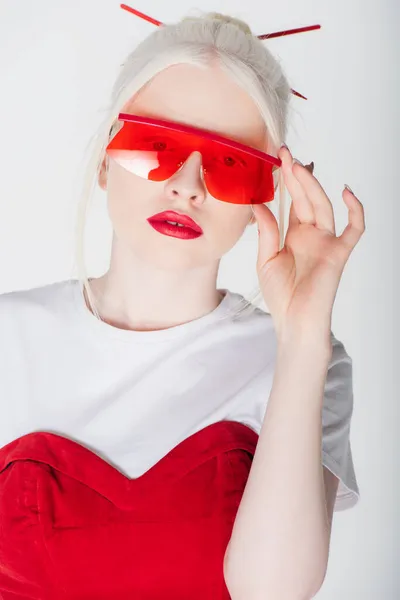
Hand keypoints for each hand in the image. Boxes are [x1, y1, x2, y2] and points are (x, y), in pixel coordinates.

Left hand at [251, 146, 364, 343]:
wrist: (293, 322)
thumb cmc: (280, 295)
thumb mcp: (266, 259)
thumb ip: (266, 231)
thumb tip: (258, 203)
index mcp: (295, 235)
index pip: (293, 201)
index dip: (287, 181)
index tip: (277, 159)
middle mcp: (312, 234)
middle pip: (306, 198)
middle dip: (297, 175)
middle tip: (285, 153)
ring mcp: (327, 242)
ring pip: (323, 207)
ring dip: (312, 186)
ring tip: (297, 166)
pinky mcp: (339, 253)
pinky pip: (354, 230)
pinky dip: (356, 211)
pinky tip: (346, 192)